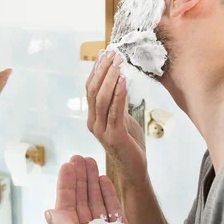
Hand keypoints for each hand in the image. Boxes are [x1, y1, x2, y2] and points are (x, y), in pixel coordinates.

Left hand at [46, 156, 164, 223]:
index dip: (66, 185)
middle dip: (79, 179)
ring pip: (97, 202)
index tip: (68, 165)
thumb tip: (48, 213)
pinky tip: (104, 180)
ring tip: (92, 162)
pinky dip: (109, 194)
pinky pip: (114, 209)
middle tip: (79, 157)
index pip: (65, 207)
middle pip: (80, 201)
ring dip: (93, 182)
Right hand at [86, 50, 146, 185]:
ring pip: (102, 99)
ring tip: (119, 63)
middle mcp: (93, 123)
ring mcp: (101, 130)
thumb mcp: (121, 119)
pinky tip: (124, 81)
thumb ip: (117, 104)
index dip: (96, 70)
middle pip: (93, 91)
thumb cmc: (129, 144)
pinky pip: (114, 111)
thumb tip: (119, 81)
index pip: (90, 89)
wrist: (133, 170)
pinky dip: (119, 94)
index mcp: (93, 118)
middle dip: (103, 70)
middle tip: (113, 54)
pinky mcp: (114, 136)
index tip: (104, 53)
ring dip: (111, 78)